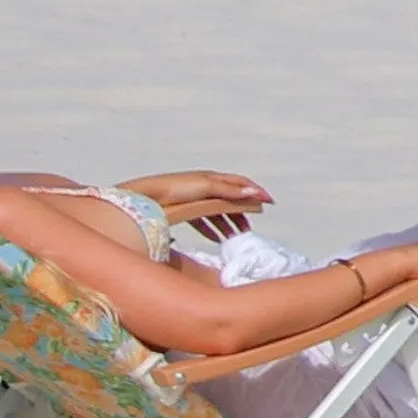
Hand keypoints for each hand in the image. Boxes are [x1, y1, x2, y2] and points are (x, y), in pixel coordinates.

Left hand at [123, 169, 272, 241]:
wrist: (148, 197)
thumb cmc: (176, 188)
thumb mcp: (207, 187)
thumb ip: (230, 191)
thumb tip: (254, 191)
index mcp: (213, 178)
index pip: (240, 183)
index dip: (256, 191)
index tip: (269, 202)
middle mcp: (206, 186)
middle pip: (230, 199)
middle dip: (242, 212)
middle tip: (251, 227)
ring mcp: (195, 198)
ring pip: (217, 212)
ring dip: (228, 223)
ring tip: (235, 237)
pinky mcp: (185, 210)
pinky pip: (203, 220)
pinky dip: (212, 230)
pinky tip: (216, 239)